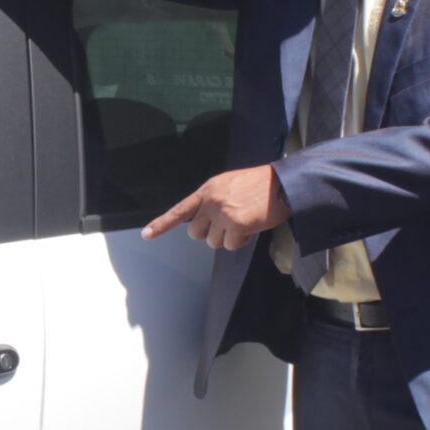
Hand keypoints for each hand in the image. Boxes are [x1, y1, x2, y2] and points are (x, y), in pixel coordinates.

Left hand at [142, 166, 289, 251]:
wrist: (283, 183)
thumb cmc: (259, 185)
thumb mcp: (229, 185)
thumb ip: (212, 200)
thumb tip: (203, 222)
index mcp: (207, 190)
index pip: (180, 210)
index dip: (162, 224)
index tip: (146, 235)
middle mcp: (211, 202)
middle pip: (195, 233)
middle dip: (210, 233)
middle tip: (228, 224)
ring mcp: (223, 214)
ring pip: (214, 242)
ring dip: (228, 237)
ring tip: (244, 221)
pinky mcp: (237, 225)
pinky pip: (231, 246)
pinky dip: (242, 241)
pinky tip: (252, 226)